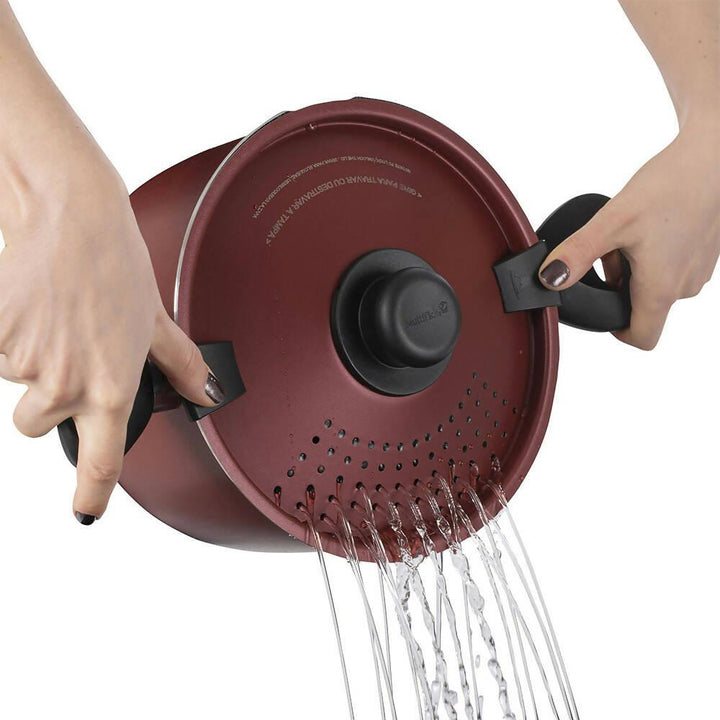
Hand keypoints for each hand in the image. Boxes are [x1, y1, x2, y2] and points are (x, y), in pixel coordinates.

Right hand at [0, 158, 222, 524]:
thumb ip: (181, 366)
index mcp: (111, 386)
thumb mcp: (156, 321)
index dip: (91, 494)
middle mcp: (65, 383)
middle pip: (38, 422)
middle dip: (47, 396)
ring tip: (55, 317)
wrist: (70, 218)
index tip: (87, 511)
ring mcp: (23, 362)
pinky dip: (7, 335)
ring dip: (28, 360)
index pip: (102, 461)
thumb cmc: (116, 263)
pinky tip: (32, 306)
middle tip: (68, 350)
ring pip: (15, 383)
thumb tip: (206, 392)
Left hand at [537, 116, 719, 349]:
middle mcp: (685, 287)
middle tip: (610, 252)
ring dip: (634, 269)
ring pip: (655, 286)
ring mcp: (698, 271)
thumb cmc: (671, 186)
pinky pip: (672, 267)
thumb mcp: (612, 222)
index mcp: (662, 289)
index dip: (616, 331)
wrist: (713, 154)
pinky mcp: (703, 253)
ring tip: (628, 235)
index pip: (642, 338)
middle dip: (618, 286)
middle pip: (643, 308)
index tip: (601, 306)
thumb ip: (577, 254)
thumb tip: (549, 280)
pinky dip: (653, 255)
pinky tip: (648, 226)